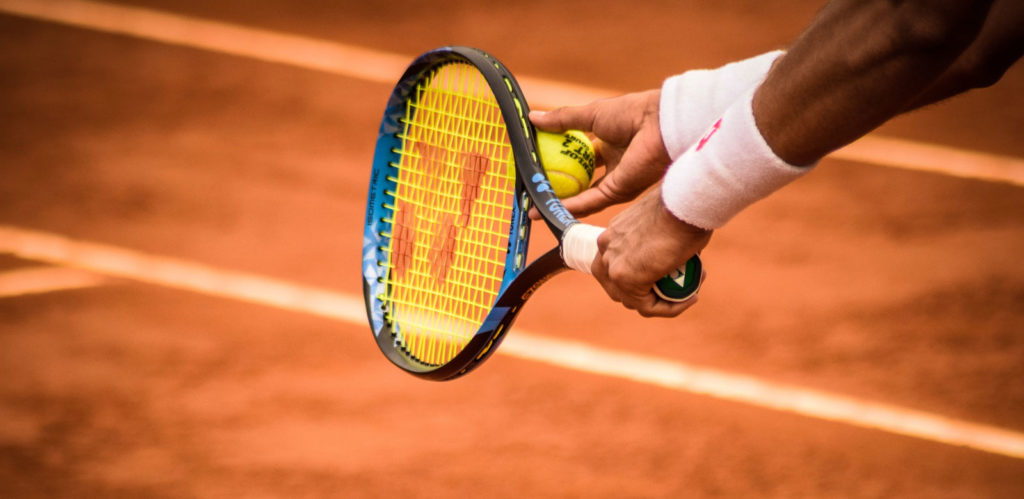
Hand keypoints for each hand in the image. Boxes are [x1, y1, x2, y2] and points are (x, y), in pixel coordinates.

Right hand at [529, 90, 671, 217]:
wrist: (658, 125)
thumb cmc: (631, 113)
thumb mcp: (590, 114)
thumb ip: (562, 120)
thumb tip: (532, 119)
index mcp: (608, 143)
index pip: (577, 155)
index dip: (557, 159)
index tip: (535, 163)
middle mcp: (612, 164)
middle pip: (579, 179)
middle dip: (556, 185)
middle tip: (531, 188)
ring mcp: (615, 180)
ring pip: (581, 195)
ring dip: (558, 201)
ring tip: (532, 207)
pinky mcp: (617, 193)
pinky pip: (588, 202)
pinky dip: (567, 206)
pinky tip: (546, 209)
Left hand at [591, 186, 711, 316]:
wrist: (684, 201)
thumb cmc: (683, 206)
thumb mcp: (665, 223)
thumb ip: (659, 241)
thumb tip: (674, 256)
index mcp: (612, 234)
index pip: (616, 266)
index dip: (641, 279)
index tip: (669, 277)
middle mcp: (606, 248)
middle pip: (618, 287)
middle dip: (647, 294)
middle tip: (677, 289)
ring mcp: (612, 264)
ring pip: (633, 301)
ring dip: (662, 302)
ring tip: (690, 292)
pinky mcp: (625, 278)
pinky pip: (648, 306)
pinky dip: (670, 308)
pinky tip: (690, 298)